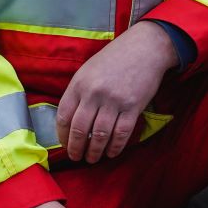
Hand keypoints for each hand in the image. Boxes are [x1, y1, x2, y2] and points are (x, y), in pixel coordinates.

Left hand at [57, 22, 178, 163]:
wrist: (145, 48)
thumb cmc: (115, 59)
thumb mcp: (89, 70)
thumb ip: (79, 93)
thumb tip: (71, 121)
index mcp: (79, 83)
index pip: (64, 116)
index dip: (62, 135)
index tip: (64, 144)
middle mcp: (94, 93)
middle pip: (79, 129)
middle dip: (76, 148)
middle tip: (76, 157)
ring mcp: (114, 101)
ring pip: (99, 135)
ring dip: (94, 151)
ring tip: (92, 159)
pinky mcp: (133, 107)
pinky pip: (121, 133)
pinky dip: (115, 147)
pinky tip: (111, 152)